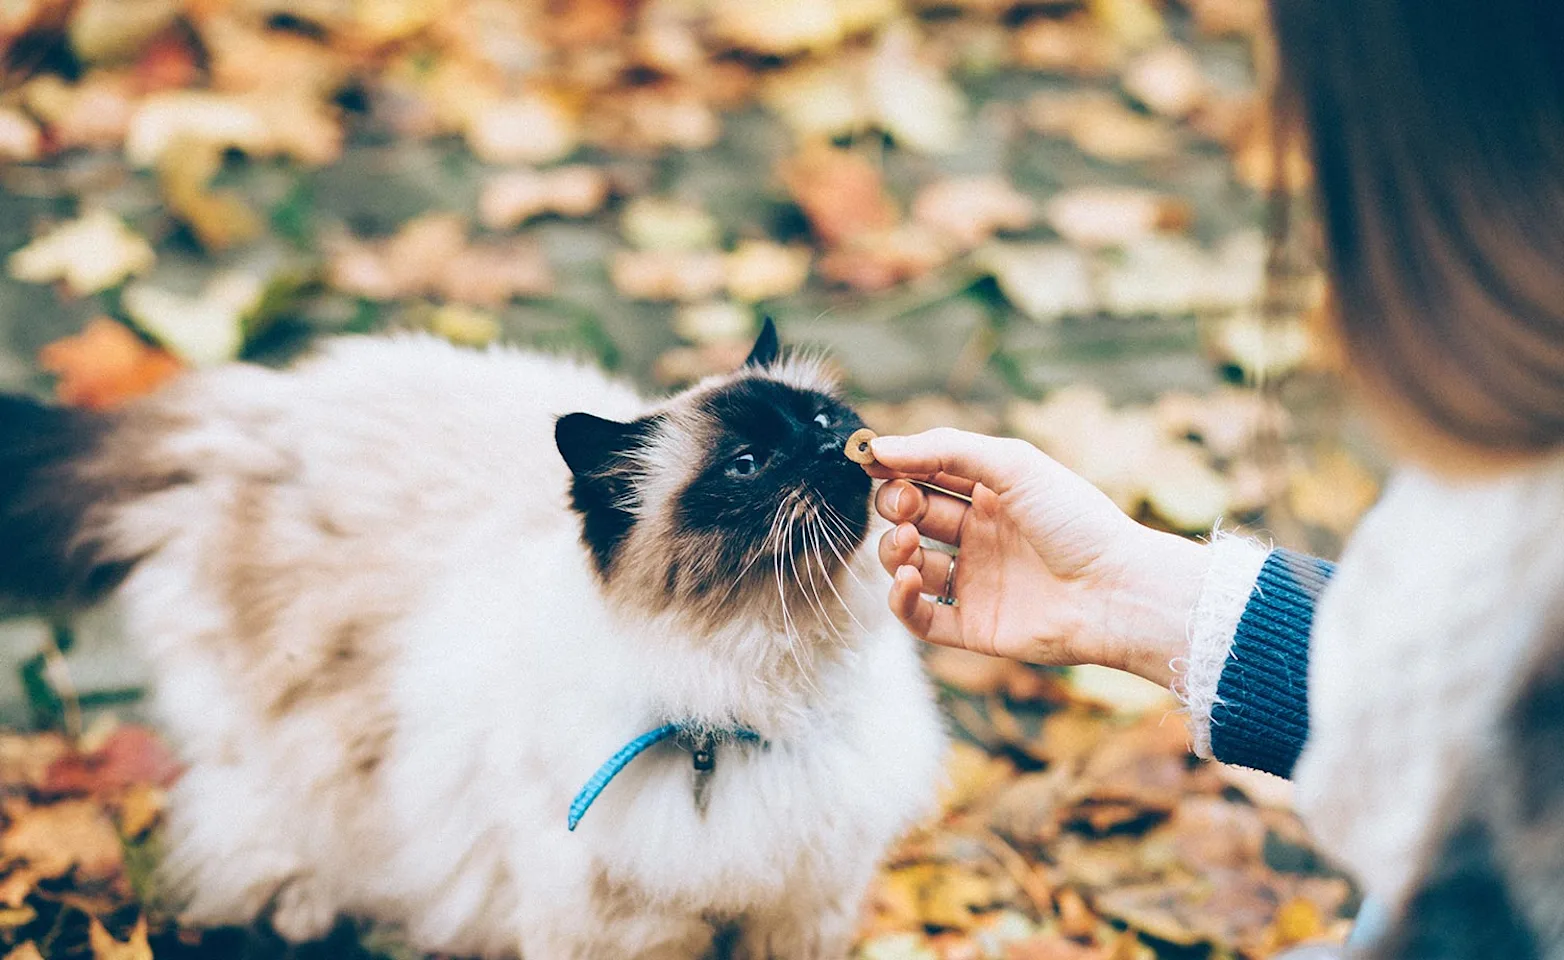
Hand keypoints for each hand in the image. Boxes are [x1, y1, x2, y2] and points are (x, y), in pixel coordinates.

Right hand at [867, 428, 1210, 686]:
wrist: (1116, 590)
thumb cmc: (1075, 520)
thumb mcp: (1012, 464)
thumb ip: (944, 450)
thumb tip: (879, 448)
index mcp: (992, 494)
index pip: (927, 475)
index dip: (897, 468)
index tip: (871, 463)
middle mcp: (980, 537)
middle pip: (912, 517)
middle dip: (895, 507)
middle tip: (906, 506)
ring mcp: (976, 582)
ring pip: (908, 565)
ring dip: (893, 550)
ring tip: (909, 543)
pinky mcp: (973, 627)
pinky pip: (919, 617)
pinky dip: (901, 599)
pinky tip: (909, 579)